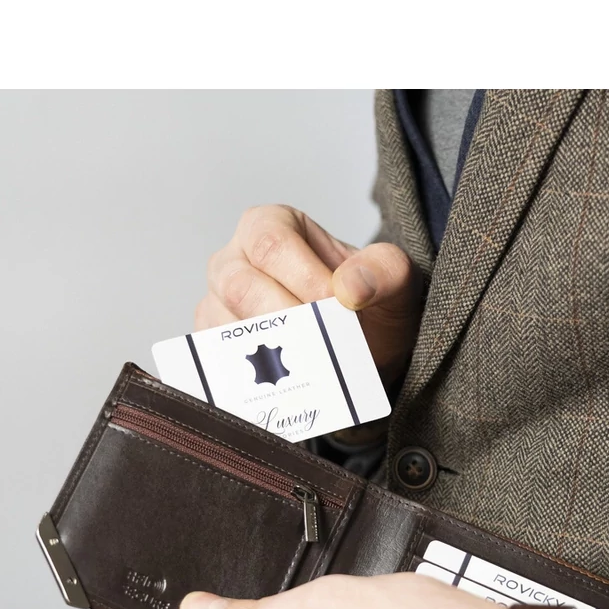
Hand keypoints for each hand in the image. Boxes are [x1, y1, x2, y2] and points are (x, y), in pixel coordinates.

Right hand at [195, 205, 422, 387]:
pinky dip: (254, 377)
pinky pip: (219, 362)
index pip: (271, 245)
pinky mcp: (213, 346)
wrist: (366, 348)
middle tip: (327, 343)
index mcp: (270, 226)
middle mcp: (234, 261)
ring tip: (315, 366)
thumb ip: (384, 271)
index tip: (339, 308)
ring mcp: (217, 304)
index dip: (304, 279)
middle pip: (240, 286)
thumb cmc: (371, 303)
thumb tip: (350, 287)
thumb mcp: (394, 281)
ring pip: (226, 327)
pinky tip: (291, 383)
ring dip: (272, 351)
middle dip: (288, 319)